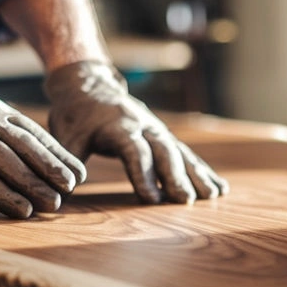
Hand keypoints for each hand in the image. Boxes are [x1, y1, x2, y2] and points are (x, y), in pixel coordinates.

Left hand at [44, 61, 227, 203]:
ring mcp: (158, 131)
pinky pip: (188, 155)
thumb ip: (72, 160)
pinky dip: (204, 172)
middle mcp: (144, 127)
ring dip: (197, 176)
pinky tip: (219, 189)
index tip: (150, 199)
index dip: (143, 176)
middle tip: (186, 201)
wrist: (89, 85)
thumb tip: (68, 189)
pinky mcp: (165, 137)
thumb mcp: (67, 136)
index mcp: (119, 127)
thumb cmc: (75, 115)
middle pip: (164, 153)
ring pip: (181, 154)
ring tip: (212, 197)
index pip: (135, 152)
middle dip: (176, 177)